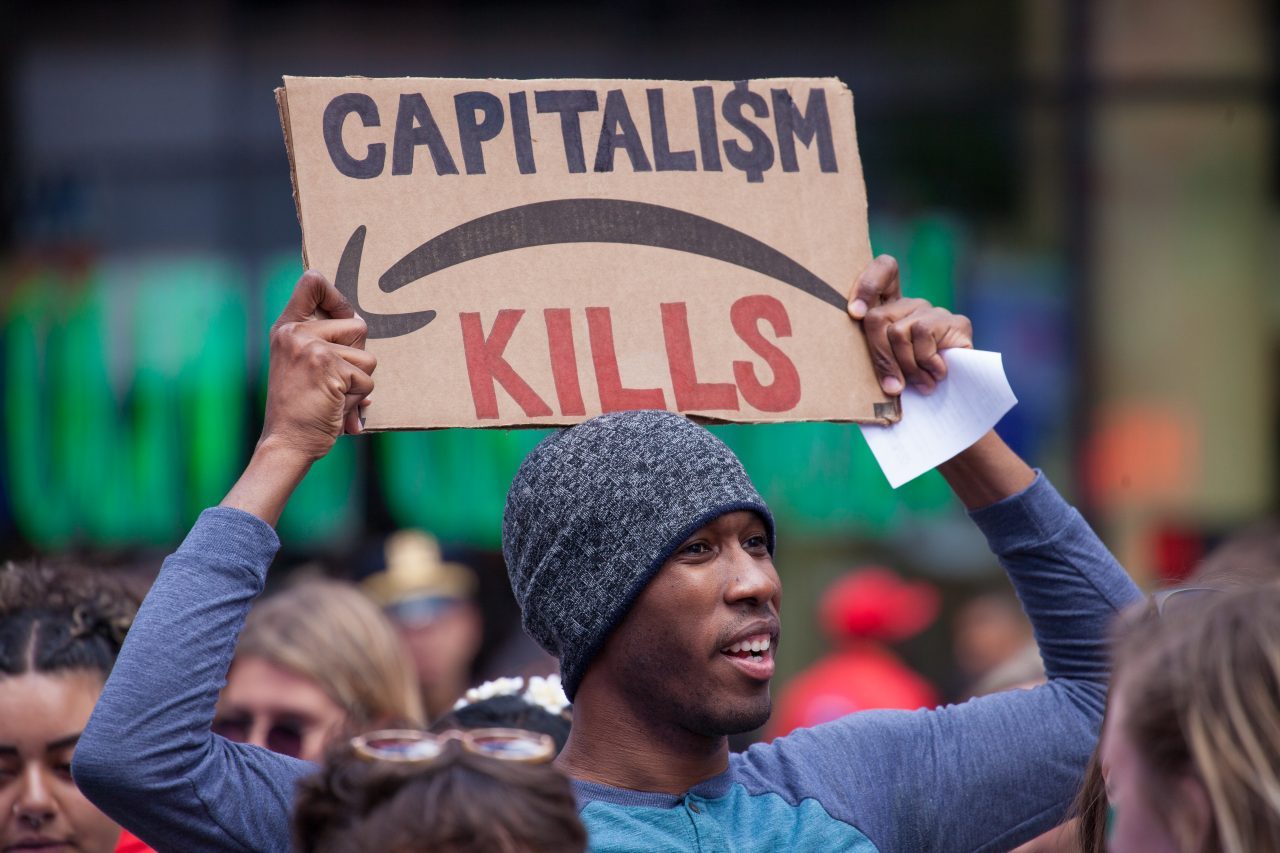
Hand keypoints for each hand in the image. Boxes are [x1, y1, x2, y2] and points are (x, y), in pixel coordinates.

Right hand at [259, 270, 375, 461]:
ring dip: (359, 382)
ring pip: (367, 356)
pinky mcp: (329, 366)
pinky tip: (335, 407)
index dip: (337, 294)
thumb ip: (324, 341)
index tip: (345, 312)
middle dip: (357, 357)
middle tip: (333, 381)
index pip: (312, 282)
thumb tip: (360, 321)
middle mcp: (296, 332)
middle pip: (358, 326)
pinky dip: (358, 399)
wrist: (286, 442)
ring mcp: (312, 347)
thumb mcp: (301, 364)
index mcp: (287, 327)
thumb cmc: (299, 408)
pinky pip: (366, 379)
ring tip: (332, 396)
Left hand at [847, 255, 972, 394]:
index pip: (884, 270)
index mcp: (889, 310)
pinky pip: (923, 335)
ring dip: (906, 366)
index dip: (868, 285)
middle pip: (876, 317)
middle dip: (881, 357)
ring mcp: (933, 311)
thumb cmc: (911, 386)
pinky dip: (927, 362)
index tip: (855, 313)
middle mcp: (910, 305)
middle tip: (893, 386)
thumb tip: (867, 373)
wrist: (958, 396)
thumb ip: (874, 360)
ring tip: (920, 384)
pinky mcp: (956, 322)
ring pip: (898, 332)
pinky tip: (937, 374)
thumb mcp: (886, 371)